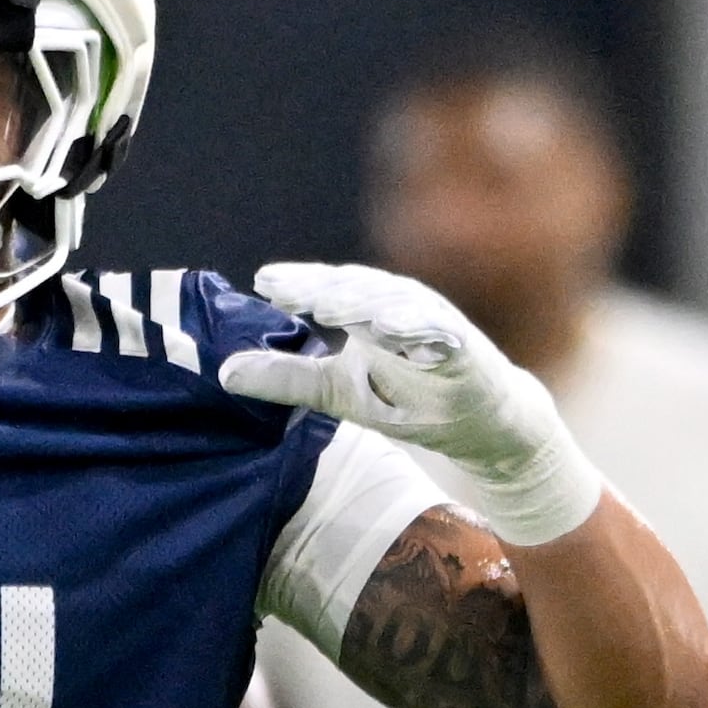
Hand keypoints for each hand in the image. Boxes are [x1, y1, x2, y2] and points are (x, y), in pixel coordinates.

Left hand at [217, 262, 604, 544]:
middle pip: (359, 290)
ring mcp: (437, 328)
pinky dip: (422, 330)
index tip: (264, 282)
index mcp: (371, 311)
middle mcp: (403, 308)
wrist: (484, 425)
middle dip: (322, 286)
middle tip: (283, 287)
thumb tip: (223, 372)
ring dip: (365, 302)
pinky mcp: (467, 355)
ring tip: (330, 305)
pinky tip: (396, 329)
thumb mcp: (337, 392)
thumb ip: (286, 379)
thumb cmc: (408, 397)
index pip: (331, 290)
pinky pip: (444, 338)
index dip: (300, 284)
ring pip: (399, 306)